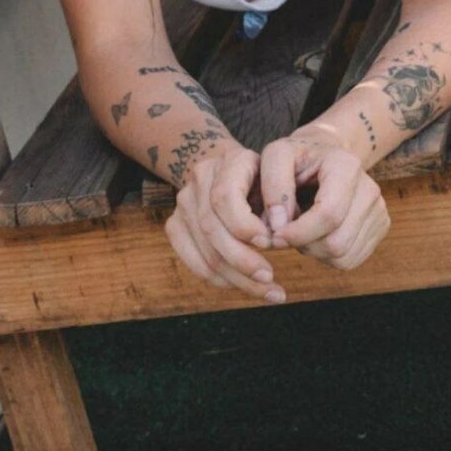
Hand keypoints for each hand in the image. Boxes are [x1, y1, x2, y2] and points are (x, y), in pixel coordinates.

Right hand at [163, 143, 287, 303]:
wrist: (231, 168)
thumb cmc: (264, 180)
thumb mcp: (276, 182)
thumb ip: (275, 206)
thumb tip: (274, 241)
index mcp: (230, 160)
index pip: (224, 196)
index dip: (244, 225)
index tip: (269, 244)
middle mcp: (201, 177)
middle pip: (212, 228)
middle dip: (243, 261)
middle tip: (270, 279)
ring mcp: (183, 201)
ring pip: (205, 251)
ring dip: (237, 278)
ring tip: (267, 291)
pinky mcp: (174, 224)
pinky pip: (193, 262)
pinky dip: (220, 280)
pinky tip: (242, 285)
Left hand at [259, 135, 390, 270]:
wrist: (324, 154)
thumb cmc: (297, 157)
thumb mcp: (276, 157)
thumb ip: (273, 188)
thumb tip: (279, 226)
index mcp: (346, 166)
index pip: (328, 214)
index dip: (298, 233)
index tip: (275, 236)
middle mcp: (370, 188)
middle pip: (336, 242)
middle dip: (304, 244)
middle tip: (287, 230)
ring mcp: (379, 209)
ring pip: (343, 255)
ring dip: (314, 251)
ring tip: (302, 228)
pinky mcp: (381, 226)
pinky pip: (350, 260)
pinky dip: (327, 256)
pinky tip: (317, 234)